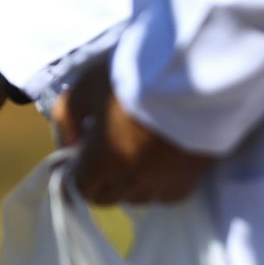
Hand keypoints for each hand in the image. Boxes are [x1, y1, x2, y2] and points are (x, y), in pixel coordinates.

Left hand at [53, 60, 211, 204]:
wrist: (196, 66)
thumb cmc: (136, 73)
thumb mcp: (86, 85)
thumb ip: (67, 118)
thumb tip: (69, 145)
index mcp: (105, 160)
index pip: (80, 189)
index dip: (74, 176)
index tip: (76, 159)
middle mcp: (135, 178)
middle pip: (109, 197)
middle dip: (100, 180)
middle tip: (104, 151)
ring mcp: (168, 180)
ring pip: (140, 198)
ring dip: (131, 183)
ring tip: (135, 155)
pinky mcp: (195, 175)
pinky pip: (169, 193)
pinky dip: (160, 184)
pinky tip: (160, 161)